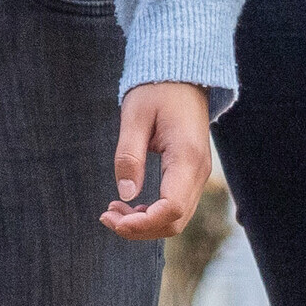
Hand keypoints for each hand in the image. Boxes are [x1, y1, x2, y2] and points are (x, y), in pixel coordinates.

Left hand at [103, 81, 215, 238]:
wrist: (182, 77)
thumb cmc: (156, 91)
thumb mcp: (135, 117)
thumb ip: (129, 155)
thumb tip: (126, 194)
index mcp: (186, 157)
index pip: (171, 208)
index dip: (143, 223)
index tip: (113, 218)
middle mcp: (198, 171)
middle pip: (175, 221)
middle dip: (140, 228)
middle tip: (106, 216)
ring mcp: (198, 175)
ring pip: (177, 218)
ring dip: (145, 223)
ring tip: (113, 212)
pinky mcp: (191, 174)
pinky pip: (176, 206)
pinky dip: (153, 214)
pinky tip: (130, 206)